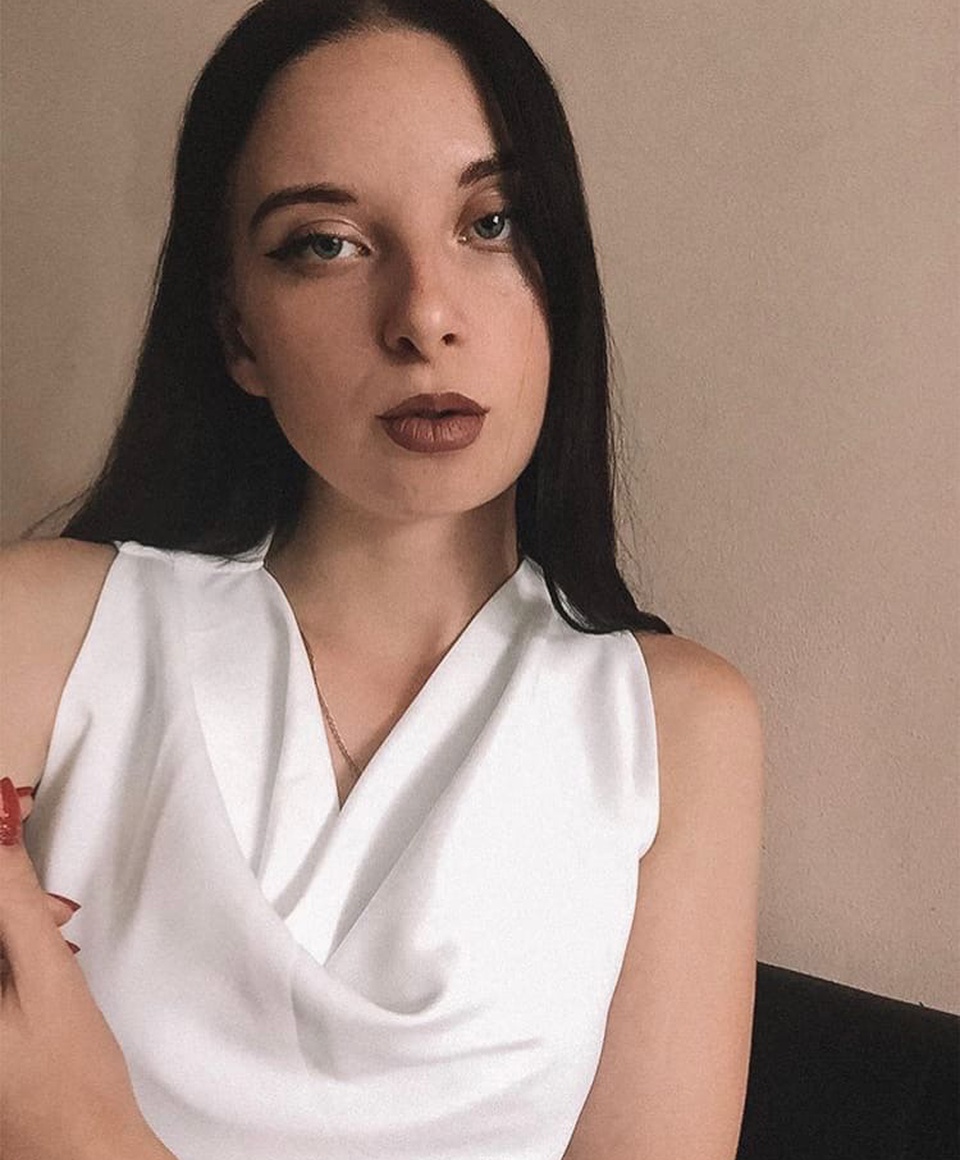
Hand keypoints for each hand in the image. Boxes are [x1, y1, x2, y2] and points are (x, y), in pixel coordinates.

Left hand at [0, 777, 174, 1159]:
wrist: (83, 1154)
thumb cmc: (71, 1083)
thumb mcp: (47, 977)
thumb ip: (15, 900)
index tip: (18, 817)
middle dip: (6, 894)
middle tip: (51, 906)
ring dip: (8, 921)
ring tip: (55, 929)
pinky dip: (7, 952)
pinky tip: (38, 955)